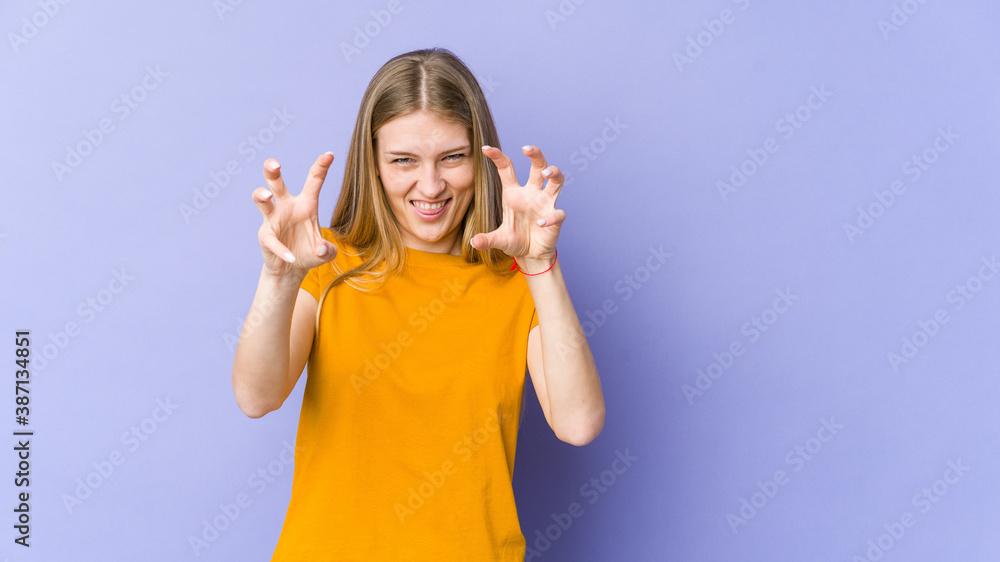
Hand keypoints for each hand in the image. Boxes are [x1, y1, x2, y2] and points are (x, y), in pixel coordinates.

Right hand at [253, 153, 337, 278]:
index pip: (313, 180)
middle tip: (275, 164)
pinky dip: (281, 249)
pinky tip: (290, 257)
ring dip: (262, 196)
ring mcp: (273, 219)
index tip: (329, 154)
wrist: (292, 268)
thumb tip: (323, 249)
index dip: (321, 166)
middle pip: (275, 182)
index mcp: (306, 203)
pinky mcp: (266, 235)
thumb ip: (328, 250)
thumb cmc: (309, 252)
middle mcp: (287, 206)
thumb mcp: (325, 253)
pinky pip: (271, 239)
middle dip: (272, 171)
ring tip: (266, 196)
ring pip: (262, 200)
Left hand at [470, 145, 565, 261]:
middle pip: (538, 166)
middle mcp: (532, 194)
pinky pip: (557, 213)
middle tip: (527, 148)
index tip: (486, 148)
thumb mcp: (498, 239)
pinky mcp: (555, 218)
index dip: (498, 157)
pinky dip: (550, 217)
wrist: (531, 255)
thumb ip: (486, 239)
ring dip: (554, 173)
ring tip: (546, 174)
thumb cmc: (515, 240)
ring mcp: (545, 204)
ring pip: (556, 181)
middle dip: (536, 155)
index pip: (507, 169)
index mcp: (514, 194)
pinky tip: (541, 223)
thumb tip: (473, 242)